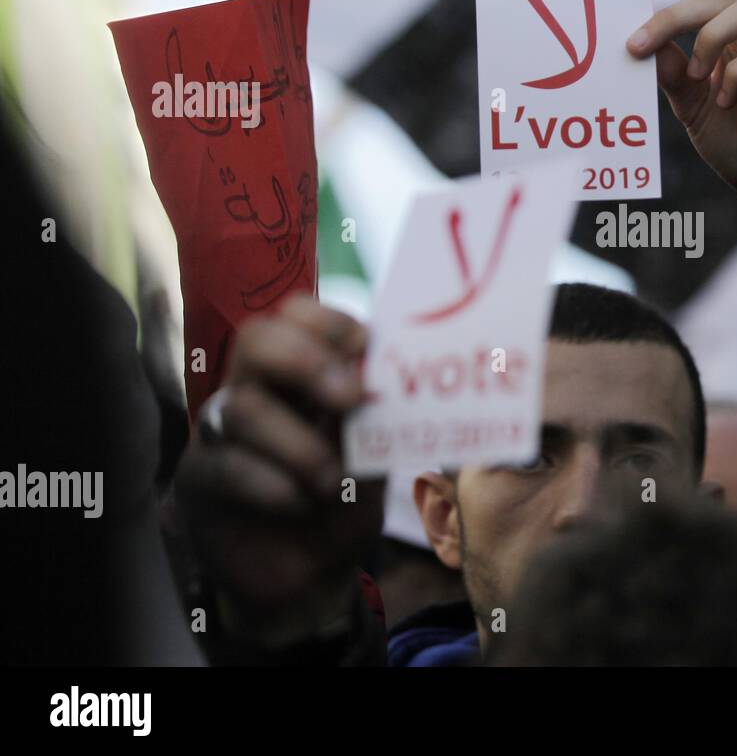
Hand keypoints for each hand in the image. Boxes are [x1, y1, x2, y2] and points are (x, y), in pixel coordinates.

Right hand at [175, 293, 380, 645]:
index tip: (367, 348)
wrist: (311, 575)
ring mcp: (219, 433)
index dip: (328, 323)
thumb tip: (382, 378)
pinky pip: (225, 465)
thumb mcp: (371, 456)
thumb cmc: (342, 504)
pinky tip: (299, 503)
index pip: (295, 316)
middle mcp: (253, 391)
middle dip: (306, 361)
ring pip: (242, 407)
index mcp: (297, 375)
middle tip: (349, 397)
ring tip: (331, 480)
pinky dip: (272, 484)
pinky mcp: (197, 480)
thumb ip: (372, 416)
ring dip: (299, 444)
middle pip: (255, 340)